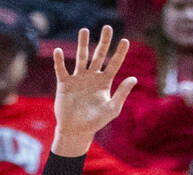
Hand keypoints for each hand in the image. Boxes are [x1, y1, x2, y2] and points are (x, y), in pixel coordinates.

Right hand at [51, 26, 137, 156]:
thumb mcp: (112, 108)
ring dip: (82, 44)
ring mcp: (78, 78)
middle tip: (108, 27)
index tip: (126, 40)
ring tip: (84, 30)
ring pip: (81, 57)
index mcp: (105, 83)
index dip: (120, 53)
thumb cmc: (96, 121)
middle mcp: (92, 77)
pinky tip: (59, 51)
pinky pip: (61, 69)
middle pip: (98, 55)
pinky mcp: (64, 82)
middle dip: (104, 42)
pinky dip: (59, 60)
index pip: (114, 64)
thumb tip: (134, 78)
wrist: (77, 129)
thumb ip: (122, 93)